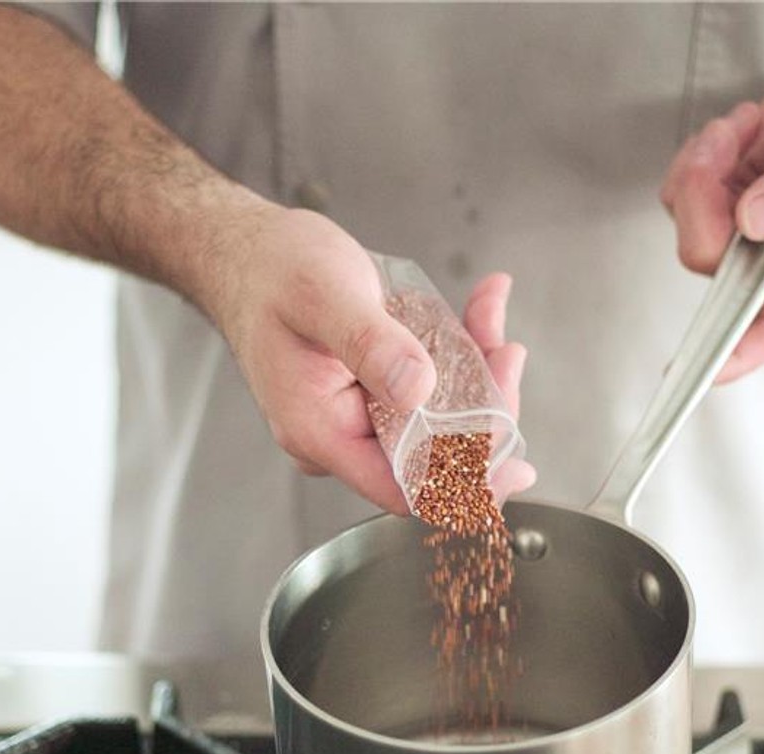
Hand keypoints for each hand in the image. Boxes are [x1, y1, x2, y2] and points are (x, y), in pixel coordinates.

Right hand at [204, 204, 533, 512]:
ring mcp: (365, 416)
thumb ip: (369, 344)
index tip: (514, 463)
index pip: (404, 490)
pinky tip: (484, 305)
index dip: (465, 485)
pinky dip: (467, 348)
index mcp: (322, 432)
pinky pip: (437, 388)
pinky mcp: (381, 392)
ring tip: (491, 315)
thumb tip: (416, 388)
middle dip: (485, 410)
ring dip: (482, 373)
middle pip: (436, 457)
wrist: (249, 252)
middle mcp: (345, 436)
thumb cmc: (271, 272)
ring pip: (445, 420)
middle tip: (507, 355)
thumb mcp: (323, 296)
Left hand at [660, 61, 763, 381]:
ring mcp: (739, 238)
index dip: (743, 351)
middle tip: (733, 140)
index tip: (710, 371)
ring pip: (687, 222)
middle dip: (705, 194)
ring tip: (749, 129)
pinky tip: (736, 136)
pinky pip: (678, 195)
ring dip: (705, 165)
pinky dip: (699, 157)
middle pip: (709, 257)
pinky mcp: (714, 210)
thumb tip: (756, 222)